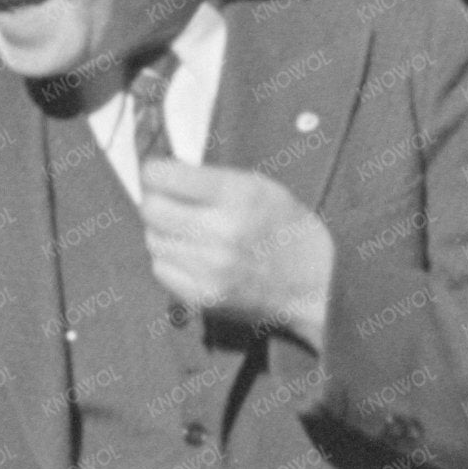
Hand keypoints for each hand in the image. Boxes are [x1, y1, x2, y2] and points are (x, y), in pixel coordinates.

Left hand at [138, 160, 334, 347]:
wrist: (317, 283)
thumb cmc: (287, 228)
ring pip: (153, 240)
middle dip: (157, 201)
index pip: (161, 176)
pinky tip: (195, 257)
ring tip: (192, 233)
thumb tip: (158, 174)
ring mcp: (210, 268)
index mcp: (237, 194)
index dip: (155, 172)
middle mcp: (221, 231)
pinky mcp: (202, 296)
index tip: (159, 174)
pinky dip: (171, 261)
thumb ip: (209, 179)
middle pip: (150, 209)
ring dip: (165, 233)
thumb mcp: (259, 186)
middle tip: (173, 203)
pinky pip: (161, 269)